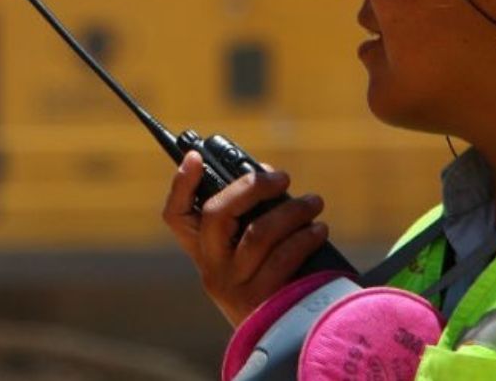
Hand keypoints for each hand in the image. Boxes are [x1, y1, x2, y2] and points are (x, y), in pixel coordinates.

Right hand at [161, 151, 328, 326]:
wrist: (282, 337)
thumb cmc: (269, 280)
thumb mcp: (247, 254)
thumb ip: (249, 218)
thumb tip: (266, 175)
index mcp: (203, 252)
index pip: (176, 216)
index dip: (180, 185)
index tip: (194, 157)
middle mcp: (211, 269)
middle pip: (217, 214)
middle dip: (252, 186)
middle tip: (281, 177)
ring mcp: (234, 285)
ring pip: (258, 233)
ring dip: (292, 210)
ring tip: (313, 202)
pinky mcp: (262, 299)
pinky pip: (284, 258)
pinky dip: (305, 237)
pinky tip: (318, 230)